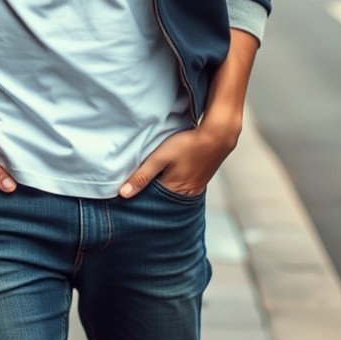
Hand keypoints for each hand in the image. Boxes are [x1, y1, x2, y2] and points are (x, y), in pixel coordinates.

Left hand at [118, 109, 241, 198]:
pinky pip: (182, 191)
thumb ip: (142, 175)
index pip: (150, 204)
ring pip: (171, 196)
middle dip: (150, 198)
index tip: (126, 196)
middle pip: (161, 203)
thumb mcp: (161, 157)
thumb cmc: (188, 144)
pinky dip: (173, 187)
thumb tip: (123, 194)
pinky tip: (168, 178)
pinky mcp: (199, 183)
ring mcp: (194, 190)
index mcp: (173, 192)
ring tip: (152, 183)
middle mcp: (185, 197)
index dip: (139, 199)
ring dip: (162, 192)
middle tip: (137, 190)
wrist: (218, 136)